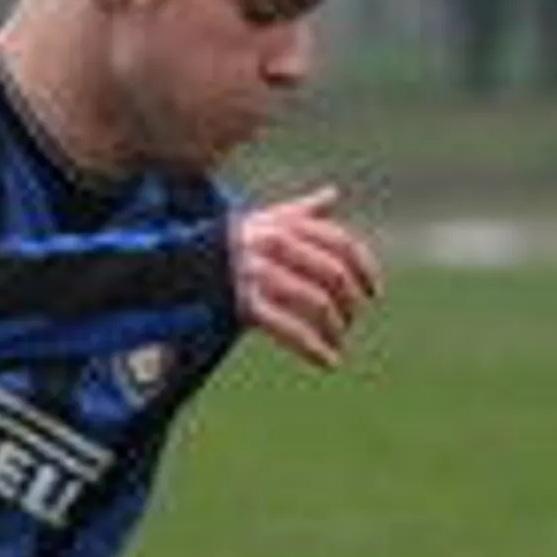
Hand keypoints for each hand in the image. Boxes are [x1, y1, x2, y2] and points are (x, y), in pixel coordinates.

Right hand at [233, 186, 381, 370]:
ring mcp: (259, 273)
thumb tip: (333, 194)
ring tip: (338, 342)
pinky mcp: (244, 302)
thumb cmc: (230, 243)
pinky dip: (315, 348)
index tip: (374, 292)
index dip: (365, 268)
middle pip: (334, 274)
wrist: (182, 264)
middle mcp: (276, 244)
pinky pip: (289, 329)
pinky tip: (329, 362)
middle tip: (352, 320)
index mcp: (286, 224)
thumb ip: (300, 211)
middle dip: (351, 302)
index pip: (340, 243)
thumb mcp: (264, 219)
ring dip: (336, 328)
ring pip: (318, 302)